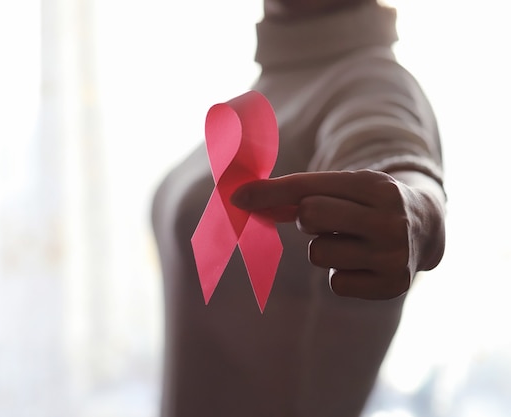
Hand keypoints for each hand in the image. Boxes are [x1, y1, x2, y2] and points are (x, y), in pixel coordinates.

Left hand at [231, 169, 445, 299]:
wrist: (425, 226)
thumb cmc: (370, 203)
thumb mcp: (345, 186)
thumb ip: (297, 192)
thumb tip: (242, 199)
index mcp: (375, 185)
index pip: (308, 188)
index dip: (270, 193)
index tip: (238, 197)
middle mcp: (389, 219)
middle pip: (310, 216)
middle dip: (308, 219)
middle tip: (331, 220)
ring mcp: (392, 255)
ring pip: (318, 254)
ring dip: (325, 248)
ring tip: (351, 241)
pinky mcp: (392, 286)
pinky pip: (336, 284)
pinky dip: (341, 274)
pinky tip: (362, 263)